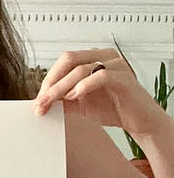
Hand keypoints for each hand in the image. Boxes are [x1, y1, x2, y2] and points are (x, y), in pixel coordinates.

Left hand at [34, 48, 160, 137]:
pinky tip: (75, 97)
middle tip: (41, 101)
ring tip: (53, 102)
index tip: (38, 100)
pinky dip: (84, 86)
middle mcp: (104, 56)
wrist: (139, 121)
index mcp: (93, 58)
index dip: (48, 79)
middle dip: (52, 82)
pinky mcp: (124, 77)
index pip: (64, 61)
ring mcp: (116, 64)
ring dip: (62, 87)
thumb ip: (62, 99)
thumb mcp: (79, 104)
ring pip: (81, 68)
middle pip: (69, 59)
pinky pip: (101, 75)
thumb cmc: (112, 108)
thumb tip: (40, 101)